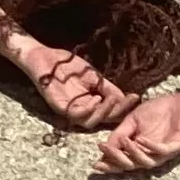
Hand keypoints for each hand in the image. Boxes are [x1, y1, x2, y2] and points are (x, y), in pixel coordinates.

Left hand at [7, 32, 130, 132]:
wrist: (44, 56)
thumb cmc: (66, 66)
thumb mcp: (92, 76)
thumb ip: (107, 87)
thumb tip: (124, 98)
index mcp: (90, 104)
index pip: (110, 111)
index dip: (124, 107)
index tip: (136, 97)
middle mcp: (81, 110)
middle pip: (102, 120)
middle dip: (117, 112)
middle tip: (126, 101)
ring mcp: (69, 110)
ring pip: (90, 122)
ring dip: (103, 112)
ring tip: (110, 100)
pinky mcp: (58, 106)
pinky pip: (75, 115)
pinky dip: (87, 111)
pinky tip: (95, 100)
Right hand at [95, 88, 179, 177]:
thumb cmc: (158, 110)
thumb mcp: (133, 119)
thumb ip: (121, 131)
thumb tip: (105, 146)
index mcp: (140, 149)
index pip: (123, 161)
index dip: (110, 164)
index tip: (96, 164)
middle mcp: (151, 154)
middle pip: (133, 166)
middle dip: (118, 161)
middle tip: (106, 150)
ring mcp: (165, 152)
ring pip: (147, 162)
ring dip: (133, 154)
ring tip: (123, 141)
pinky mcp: (177, 146)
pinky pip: (162, 151)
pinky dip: (150, 146)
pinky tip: (140, 139)